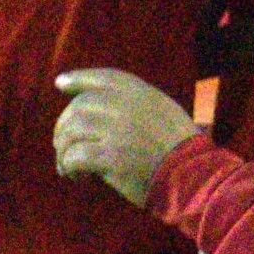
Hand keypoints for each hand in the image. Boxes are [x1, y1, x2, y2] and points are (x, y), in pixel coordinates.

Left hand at [50, 67, 198, 203]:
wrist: (192, 174)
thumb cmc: (180, 147)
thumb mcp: (164, 109)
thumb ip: (137, 102)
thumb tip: (104, 103)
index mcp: (139, 92)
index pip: (100, 78)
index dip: (77, 79)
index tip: (60, 84)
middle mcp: (124, 106)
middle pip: (78, 107)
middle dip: (64, 126)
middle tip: (62, 144)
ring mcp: (116, 131)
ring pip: (71, 131)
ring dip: (63, 149)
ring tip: (66, 165)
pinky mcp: (109, 157)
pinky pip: (75, 156)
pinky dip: (69, 167)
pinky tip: (76, 176)